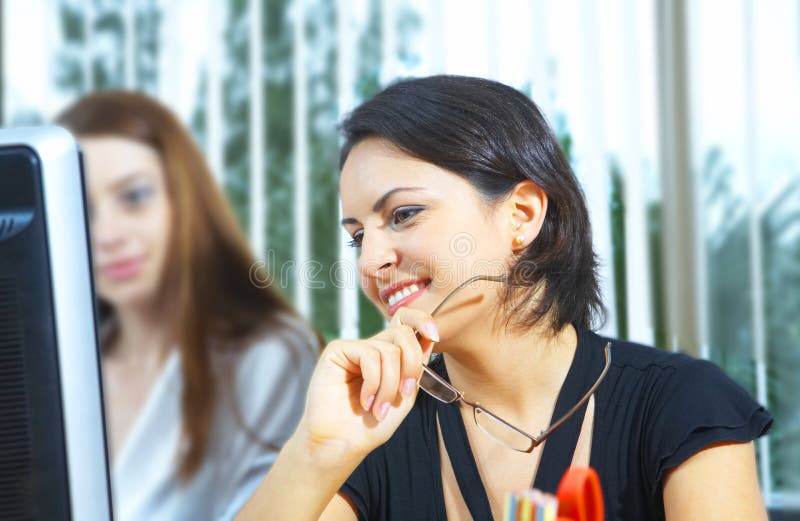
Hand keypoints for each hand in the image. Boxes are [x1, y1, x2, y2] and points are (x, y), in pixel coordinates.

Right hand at [296, 307, 438, 467]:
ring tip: (379, 408)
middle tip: (405, 392)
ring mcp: (355, 348)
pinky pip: (369, 355)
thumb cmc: (372, 425)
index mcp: (390, 356)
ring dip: (390, 385)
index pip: (406, 322)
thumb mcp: (405, 395)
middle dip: (411, 364)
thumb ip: (416, 367)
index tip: (434, 336)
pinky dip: (374, 383)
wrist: (342, 444)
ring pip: (389, 350)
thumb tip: (429, 337)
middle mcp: (372, 347)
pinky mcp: (337, 350)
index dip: (422, 320)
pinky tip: (366, 401)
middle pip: (403, 333)